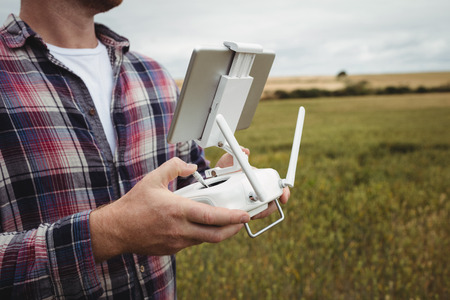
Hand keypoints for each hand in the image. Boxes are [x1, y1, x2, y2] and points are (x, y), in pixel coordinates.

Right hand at [89, 157, 249, 261]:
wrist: (117, 230)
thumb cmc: (134, 205)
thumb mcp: (153, 179)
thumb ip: (174, 168)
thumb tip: (192, 167)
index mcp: (178, 210)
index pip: (212, 217)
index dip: (232, 217)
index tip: (245, 215)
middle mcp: (180, 229)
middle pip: (216, 235)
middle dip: (233, 229)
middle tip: (242, 221)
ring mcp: (177, 242)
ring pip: (206, 240)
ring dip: (219, 232)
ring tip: (226, 222)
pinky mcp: (172, 249)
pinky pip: (193, 243)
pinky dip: (202, 235)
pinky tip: (201, 226)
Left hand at [214, 147, 290, 219]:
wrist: (213, 180)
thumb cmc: (224, 169)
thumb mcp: (227, 161)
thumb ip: (234, 155)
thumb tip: (245, 151)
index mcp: (259, 178)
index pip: (276, 184)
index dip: (283, 191)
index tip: (283, 198)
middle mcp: (258, 189)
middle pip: (272, 201)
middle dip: (270, 207)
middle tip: (261, 210)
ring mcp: (252, 199)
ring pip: (263, 210)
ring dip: (260, 213)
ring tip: (250, 214)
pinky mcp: (244, 208)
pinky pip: (251, 215)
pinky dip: (249, 216)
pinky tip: (243, 217)